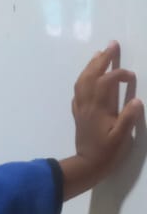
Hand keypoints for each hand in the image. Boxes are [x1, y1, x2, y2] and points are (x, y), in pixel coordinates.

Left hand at [62, 42, 143, 198]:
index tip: (131, 76)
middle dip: (102, 59)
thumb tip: (136, 100)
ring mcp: (81, 109)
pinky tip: (87, 79)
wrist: (86, 168)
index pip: (108, 82)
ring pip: (82, 82)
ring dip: (90, 66)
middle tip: (112, 45)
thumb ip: (128, 118)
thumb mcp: (121, 138)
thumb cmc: (105, 154)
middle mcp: (88, 105)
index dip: (119, 74)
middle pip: (92, 75)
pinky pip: (77, 93)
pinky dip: (83, 82)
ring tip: (99, 54)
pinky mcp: (79, 116)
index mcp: (99, 108)